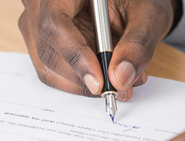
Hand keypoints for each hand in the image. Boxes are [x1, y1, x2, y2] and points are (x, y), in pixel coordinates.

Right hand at [19, 0, 177, 100]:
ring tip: (120, 80)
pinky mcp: (45, 45)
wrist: (132, 3)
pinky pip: (54, 72)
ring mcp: (38, 26)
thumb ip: (137, 44)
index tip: (98, 81)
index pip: (54, 24)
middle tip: (117, 87)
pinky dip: (81, 82)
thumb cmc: (136, 2)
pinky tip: (107, 76)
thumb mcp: (146, 15)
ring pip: (48, 68)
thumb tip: (120, 77)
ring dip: (83, 83)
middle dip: (83, 78)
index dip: (75, 56)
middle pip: (48, 52)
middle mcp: (42, 7)